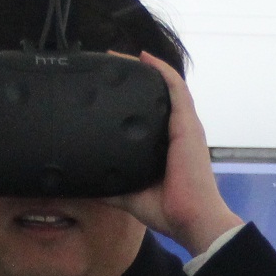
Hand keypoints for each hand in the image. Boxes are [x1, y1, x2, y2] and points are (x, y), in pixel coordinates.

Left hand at [112, 53, 243, 259]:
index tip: (107, 88)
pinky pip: (176, 89)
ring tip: (121, 56)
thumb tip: (83, 184)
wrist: (192, 219)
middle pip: (157, 94)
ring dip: (145, 68)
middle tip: (108, 66)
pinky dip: (161, 71)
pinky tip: (144, 57)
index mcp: (166, 145)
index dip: (130, 97)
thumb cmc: (169, 210)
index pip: (149, 113)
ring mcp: (184, 125)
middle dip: (135, 77)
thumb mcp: (130, 195)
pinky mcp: (188, 124)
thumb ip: (109, 187)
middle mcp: (176, 130)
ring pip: (166, 86)